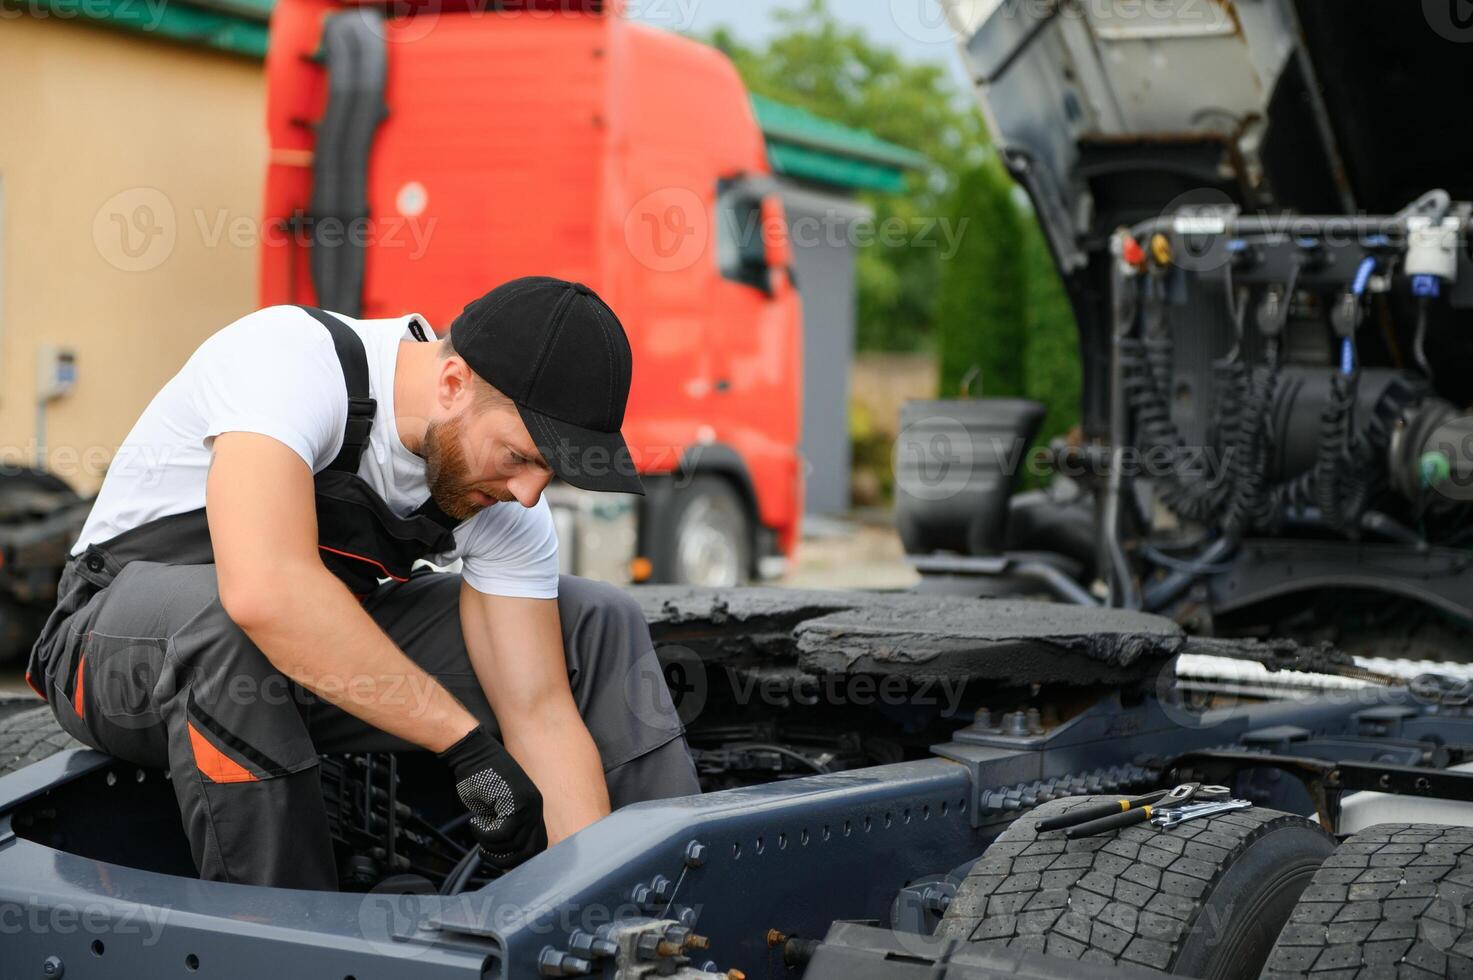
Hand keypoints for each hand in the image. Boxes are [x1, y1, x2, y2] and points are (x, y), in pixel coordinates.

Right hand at [438, 726, 547, 869]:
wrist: (473, 753)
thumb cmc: (480, 780)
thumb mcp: (497, 809)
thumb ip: (506, 829)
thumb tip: (506, 858)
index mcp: (534, 808)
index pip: (537, 846)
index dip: (518, 859)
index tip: (498, 859)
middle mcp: (536, 807)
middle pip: (530, 851)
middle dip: (505, 860)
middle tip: (484, 852)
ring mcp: (528, 804)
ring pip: (512, 844)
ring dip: (489, 844)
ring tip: (477, 828)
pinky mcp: (515, 801)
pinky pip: (500, 834)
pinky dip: (483, 834)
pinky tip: (475, 821)